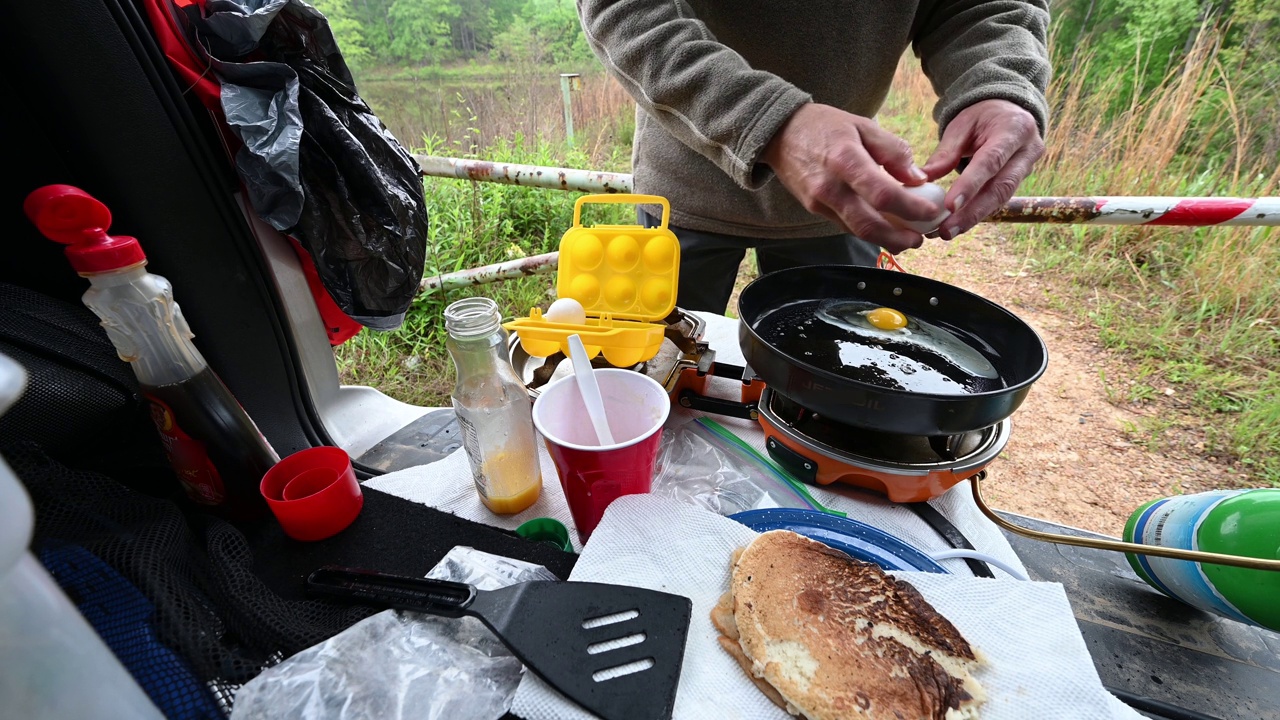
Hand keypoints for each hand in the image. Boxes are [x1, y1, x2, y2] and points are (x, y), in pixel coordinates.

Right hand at [761, 104, 943, 252]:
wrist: (780, 134)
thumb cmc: (825, 126)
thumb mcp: (863, 126)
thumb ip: (892, 151)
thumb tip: (918, 178)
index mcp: (845, 160)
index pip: (883, 195)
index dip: (911, 209)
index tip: (931, 213)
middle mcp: (830, 187)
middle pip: (868, 225)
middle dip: (899, 239)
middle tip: (920, 238)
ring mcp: (819, 202)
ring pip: (857, 231)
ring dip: (885, 239)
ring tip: (908, 237)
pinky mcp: (814, 210)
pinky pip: (846, 225)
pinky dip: (869, 231)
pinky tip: (885, 227)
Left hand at [922, 99, 1043, 239]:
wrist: (1009, 113)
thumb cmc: (982, 116)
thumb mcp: (962, 125)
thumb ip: (946, 152)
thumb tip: (923, 178)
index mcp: (1013, 130)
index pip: (991, 161)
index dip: (970, 186)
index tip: (949, 207)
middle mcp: (1027, 151)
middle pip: (1000, 188)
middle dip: (972, 213)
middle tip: (946, 231)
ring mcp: (1027, 168)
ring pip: (1001, 199)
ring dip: (973, 218)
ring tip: (947, 232)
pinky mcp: (1021, 181)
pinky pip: (999, 200)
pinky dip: (977, 214)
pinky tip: (958, 225)